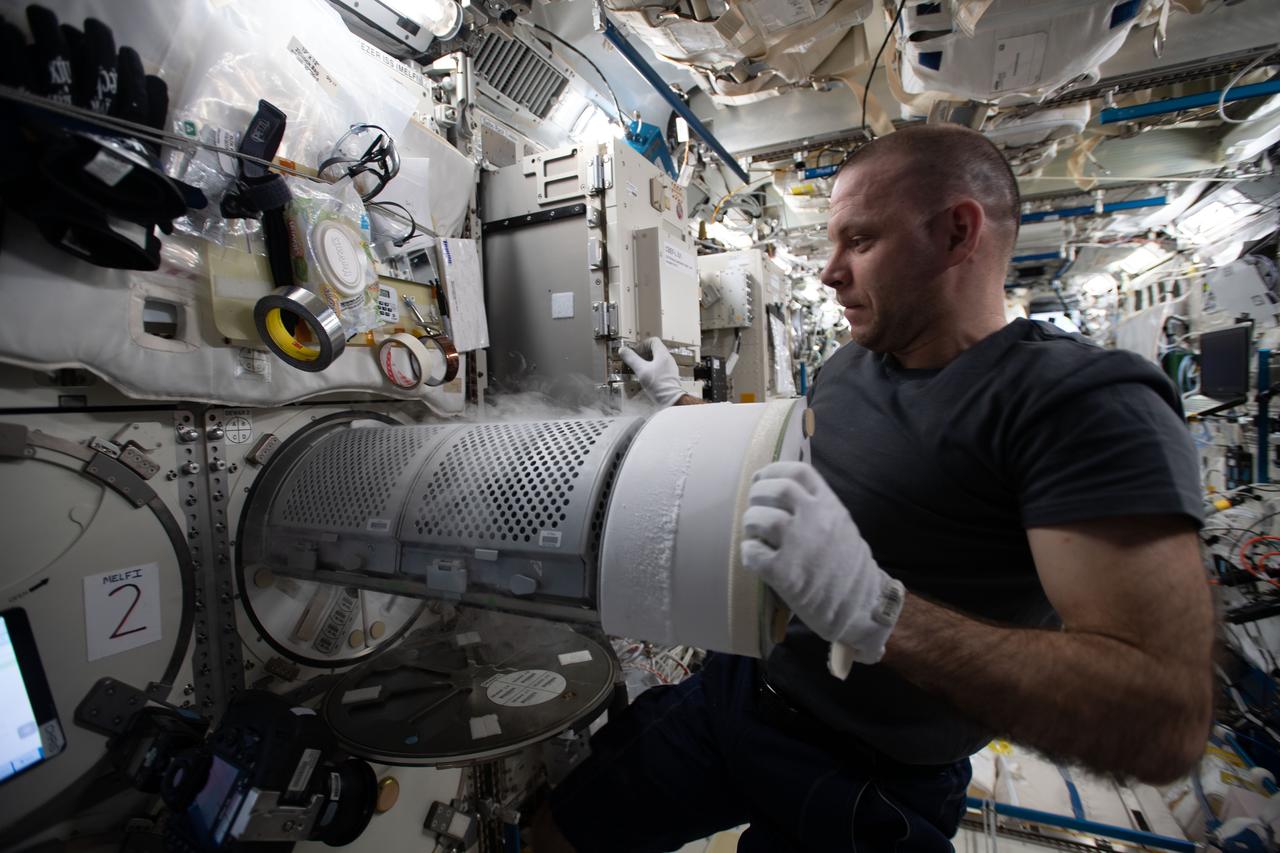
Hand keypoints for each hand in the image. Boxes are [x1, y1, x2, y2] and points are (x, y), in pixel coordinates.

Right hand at [619, 337, 685, 407]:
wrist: (671, 400)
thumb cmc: (658, 385)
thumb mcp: (641, 370)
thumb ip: (631, 359)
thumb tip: (623, 350)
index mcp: (663, 354)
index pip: (653, 341)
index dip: (642, 345)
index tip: (636, 353)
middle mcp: (668, 359)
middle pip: (655, 350)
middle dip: (643, 354)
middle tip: (635, 361)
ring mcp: (670, 368)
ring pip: (657, 360)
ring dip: (647, 362)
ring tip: (639, 370)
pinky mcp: (669, 376)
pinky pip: (660, 368)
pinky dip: (651, 370)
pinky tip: (646, 378)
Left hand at [741, 461, 904, 666]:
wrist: (861, 606)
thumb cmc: (847, 566)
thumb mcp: (840, 524)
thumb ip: (816, 505)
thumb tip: (777, 489)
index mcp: (829, 505)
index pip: (797, 471)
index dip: (773, 472)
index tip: (761, 479)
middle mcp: (815, 519)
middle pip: (775, 490)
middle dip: (757, 496)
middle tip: (755, 508)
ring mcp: (799, 545)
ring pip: (759, 518)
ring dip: (750, 525)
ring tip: (755, 535)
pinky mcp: (784, 573)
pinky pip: (752, 552)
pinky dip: (749, 552)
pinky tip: (755, 556)